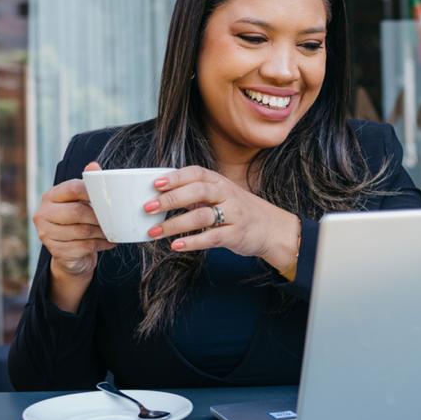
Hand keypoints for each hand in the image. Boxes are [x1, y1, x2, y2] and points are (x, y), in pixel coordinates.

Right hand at [32, 161, 114, 278]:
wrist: (70, 254)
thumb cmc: (78, 222)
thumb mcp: (82, 202)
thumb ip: (88, 185)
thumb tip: (93, 165)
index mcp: (50, 197)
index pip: (73, 188)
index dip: (93, 192)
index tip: (107, 198)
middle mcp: (43, 214)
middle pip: (77, 212)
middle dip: (99, 216)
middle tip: (114, 219)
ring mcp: (46, 234)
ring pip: (83, 231)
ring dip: (102, 232)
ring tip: (113, 231)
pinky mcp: (56, 251)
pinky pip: (84, 246)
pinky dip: (100, 244)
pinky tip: (108, 242)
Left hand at [144, 166, 299, 270]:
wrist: (272, 228)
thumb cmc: (240, 210)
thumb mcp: (221, 195)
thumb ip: (196, 193)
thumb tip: (162, 194)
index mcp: (219, 182)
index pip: (196, 173)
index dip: (175, 177)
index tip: (155, 184)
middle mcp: (227, 194)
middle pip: (197, 192)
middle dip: (171, 199)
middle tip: (148, 207)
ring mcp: (233, 215)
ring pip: (201, 216)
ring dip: (175, 224)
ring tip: (154, 231)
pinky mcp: (235, 235)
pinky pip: (211, 238)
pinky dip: (192, 242)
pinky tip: (176, 246)